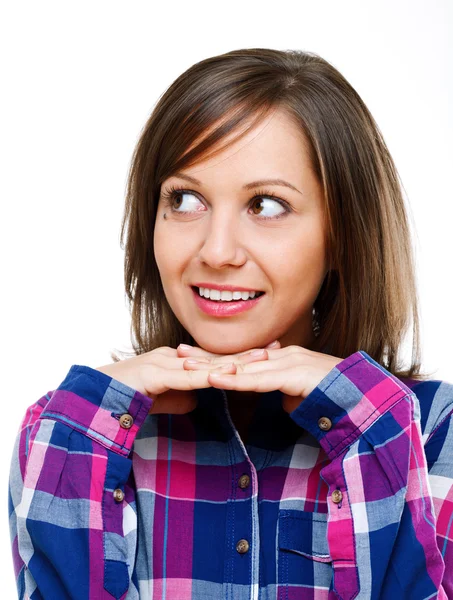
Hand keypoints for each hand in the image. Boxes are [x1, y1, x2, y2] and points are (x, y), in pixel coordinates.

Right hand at [95, 343, 270, 414]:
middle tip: (276, 347)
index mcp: (177, 359)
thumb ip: (182, 396)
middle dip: (246, 353)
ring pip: (204, 362)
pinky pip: (185, 375)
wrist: (97, 399)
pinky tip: (226, 373)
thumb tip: (197, 400)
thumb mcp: (164, 398)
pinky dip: (207, 375)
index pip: (215, 357)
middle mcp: (173, 356)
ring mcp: (163, 362)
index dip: (241, 355)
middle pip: (216, 355)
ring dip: (233, 361)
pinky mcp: (154, 374)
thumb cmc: (130, 397)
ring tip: (260, 358)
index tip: (268, 353)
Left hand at [177, 341, 343, 412]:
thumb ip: (284, 390)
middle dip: (206, 356)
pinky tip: (215, 379)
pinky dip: (235, 379)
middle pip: (237, 357)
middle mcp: (281, 355)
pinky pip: (259, 379)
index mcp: (281, 358)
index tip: (191, 357)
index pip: (242, 358)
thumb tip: (279, 398)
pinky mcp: (292, 374)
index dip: (216, 358)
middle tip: (178, 353)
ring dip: (214, 367)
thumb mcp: (299, 391)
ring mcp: (287, 362)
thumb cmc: (332, 394)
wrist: (361, 394)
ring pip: (243, 365)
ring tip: (187, 366)